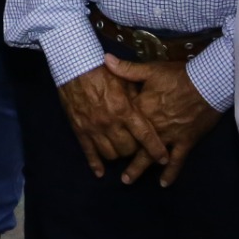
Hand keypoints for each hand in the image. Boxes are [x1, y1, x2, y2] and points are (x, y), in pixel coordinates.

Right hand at [55, 62, 158, 178]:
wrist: (75, 67)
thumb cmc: (102, 71)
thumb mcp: (125, 80)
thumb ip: (136, 98)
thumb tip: (148, 110)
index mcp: (125, 110)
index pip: (145, 135)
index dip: (156, 149)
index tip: (164, 158)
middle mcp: (111, 123)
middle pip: (128, 149)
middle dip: (135, 150)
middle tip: (136, 145)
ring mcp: (94, 129)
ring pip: (111, 154)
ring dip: (118, 154)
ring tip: (120, 148)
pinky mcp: (80, 131)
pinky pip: (89, 153)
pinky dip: (96, 165)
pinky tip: (100, 172)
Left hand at [104, 55, 221, 185]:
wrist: (207, 83)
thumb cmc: (179, 75)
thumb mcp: (151, 69)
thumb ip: (127, 69)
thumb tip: (105, 59)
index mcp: (142, 109)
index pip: (123, 124)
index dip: (113, 131)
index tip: (103, 138)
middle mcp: (153, 126)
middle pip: (134, 145)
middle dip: (121, 156)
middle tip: (107, 163)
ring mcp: (169, 136)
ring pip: (150, 157)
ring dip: (138, 169)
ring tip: (128, 180)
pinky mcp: (185, 141)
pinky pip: (176, 161)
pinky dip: (170, 173)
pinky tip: (163, 184)